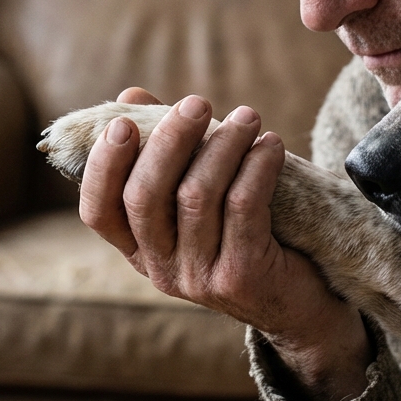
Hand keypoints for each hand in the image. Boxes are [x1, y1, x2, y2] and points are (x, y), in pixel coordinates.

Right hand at [78, 87, 372, 400]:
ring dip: (223, 146)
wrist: (302, 304)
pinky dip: (256, 167)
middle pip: (144, 197)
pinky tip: (271, 145)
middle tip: (196, 103)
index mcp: (139, 248)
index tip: (121, 122)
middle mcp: (160, 268)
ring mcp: (198, 278)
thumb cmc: (244, 235)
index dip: (103, 166)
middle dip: (168, 140)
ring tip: (248, 117)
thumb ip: (163, 150)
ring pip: (196, 196)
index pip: (98, 211)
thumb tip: (129, 95)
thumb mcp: (197, 195)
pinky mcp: (240, 277)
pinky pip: (242, 207)